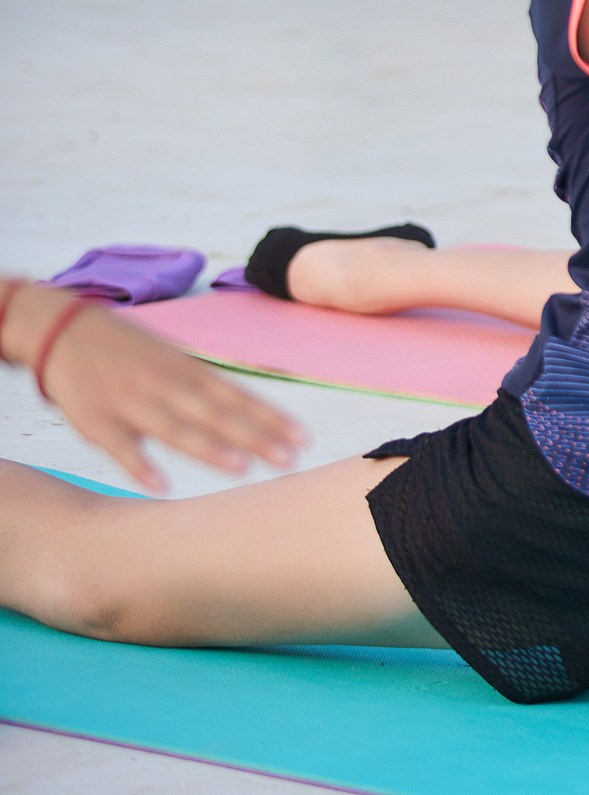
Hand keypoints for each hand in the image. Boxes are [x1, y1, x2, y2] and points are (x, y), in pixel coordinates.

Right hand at [21, 293, 304, 492]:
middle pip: (218, 415)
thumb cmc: (124, 346)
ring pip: (176, 430)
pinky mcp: (95, 421)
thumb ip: (204, 383)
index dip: (271, 418)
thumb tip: (246, 406)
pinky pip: (121, 447)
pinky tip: (162, 486)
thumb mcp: (171, 356)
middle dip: (256, 437)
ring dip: (210, 450)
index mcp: (187, 370)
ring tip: (243, 468)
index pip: (239, 397)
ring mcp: (131, 403)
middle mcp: (166, 385)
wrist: (60, 328)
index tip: (302, 437)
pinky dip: (141, 466)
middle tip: (290, 459)